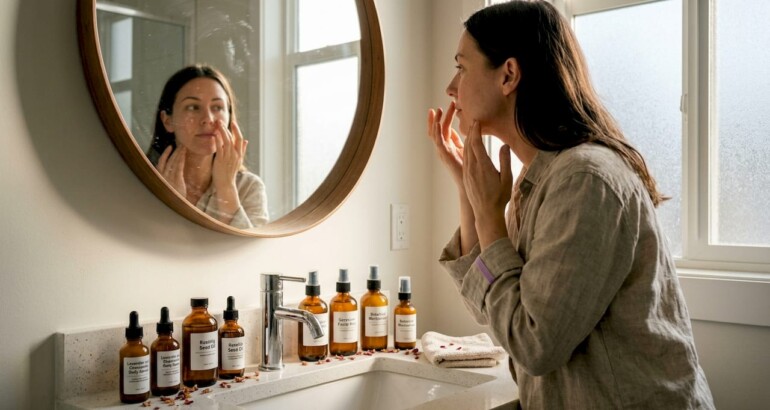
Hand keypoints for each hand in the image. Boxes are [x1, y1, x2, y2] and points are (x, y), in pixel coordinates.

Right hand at [157, 145, 187, 196]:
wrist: (173, 208)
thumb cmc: (171, 200)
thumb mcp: (167, 189)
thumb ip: (167, 181)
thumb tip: (170, 174)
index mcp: (159, 178)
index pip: (161, 162)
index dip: (165, 154)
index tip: (170, 147)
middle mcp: (163, 175)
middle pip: (169, 160)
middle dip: (175, 151)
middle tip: (180, 144)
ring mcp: (169, 177)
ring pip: (174, 161)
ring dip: (179, 153)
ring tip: (183, 146)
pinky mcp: (177, 179)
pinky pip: (179, 166)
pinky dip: (181, 158)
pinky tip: (184, 153)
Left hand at [211, 120, 246, 218]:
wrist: (226, 184)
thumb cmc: (230, 172)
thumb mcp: (238, 161)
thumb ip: (242, 150)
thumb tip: (247, 141)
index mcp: (239, 154)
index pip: (240, 139)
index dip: (237, 130)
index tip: (233, 123)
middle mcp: (235, 154)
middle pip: (233, 138)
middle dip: (227, 128)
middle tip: (220, 120)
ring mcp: (228, 157)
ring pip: (226, 141)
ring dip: (221, 131)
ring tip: (217, 124)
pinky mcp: (221, 160)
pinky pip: (219, 148)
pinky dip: (217, 140)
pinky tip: (214, 135)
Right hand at [427, 101, 464, 189]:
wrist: (471, 185)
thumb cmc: (472, 171)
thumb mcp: (470, 151)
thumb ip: (469, 140)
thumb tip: (473, 129)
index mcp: (451, 147)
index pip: (446, 128)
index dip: (447, 117)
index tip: (452, 104)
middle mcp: (445, 149)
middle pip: (438, 129)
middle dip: (440, 117)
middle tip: (442, 105)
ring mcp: (443, 152)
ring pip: (435, 134)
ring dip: (435, 121)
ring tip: (437, 110)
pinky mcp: (445, 156)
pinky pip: (438, 142)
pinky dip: (436, 132)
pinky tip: (437, 123)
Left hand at [462, 120, 512, 248]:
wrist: (486, 213)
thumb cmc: (499, 197)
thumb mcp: (506, 179)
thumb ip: (505, 161)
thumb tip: (504, 145)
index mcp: (483, 167)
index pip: (476, 144)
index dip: (476, 131)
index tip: (477, 121)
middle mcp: (472, 168)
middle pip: (469, 145)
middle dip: (471, 132)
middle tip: (473, 121)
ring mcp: (467, 173)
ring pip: (465, 152)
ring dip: (467, 140)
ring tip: (471, 130)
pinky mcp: (465, 177)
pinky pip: (464, 159)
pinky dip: (465, 149)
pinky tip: (468, 146)